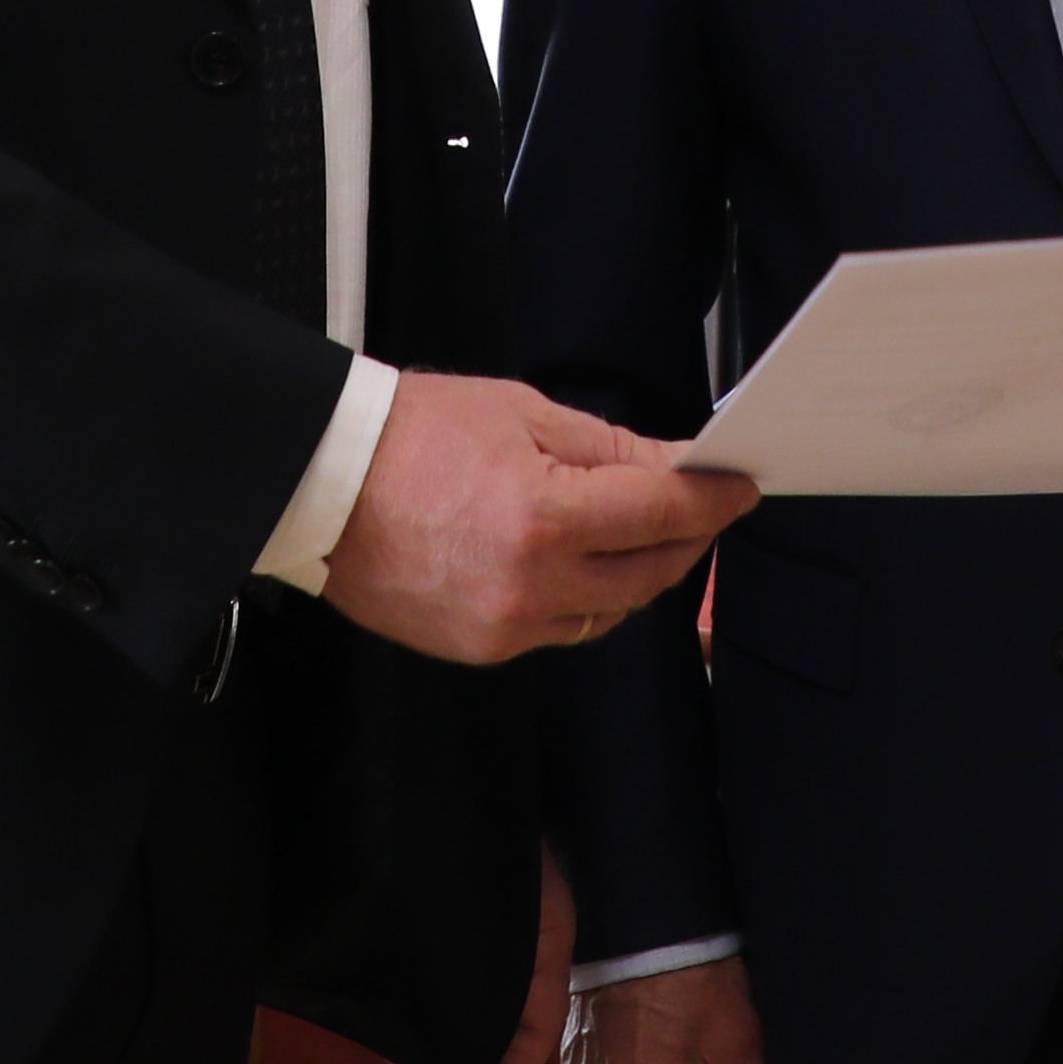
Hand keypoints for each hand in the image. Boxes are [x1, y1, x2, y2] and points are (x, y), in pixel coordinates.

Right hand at [325, 373, 756, 666]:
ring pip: (612, 612)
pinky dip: (584, 598)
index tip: (739, 486)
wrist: (323, 483)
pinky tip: (578, 562)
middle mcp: (529, 585)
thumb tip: (676, 465)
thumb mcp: (522, 414)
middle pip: (650, 574)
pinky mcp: (482, 648)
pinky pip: (562, 629)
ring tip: (639, 529)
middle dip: (686, 538)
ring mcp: (505, 627)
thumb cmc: (411, 435)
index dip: (712, 500)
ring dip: (638, 572)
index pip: (662, 515)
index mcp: (543, 516)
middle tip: (701, 506)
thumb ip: (610, 448)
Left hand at [385, 848, 572, 1063]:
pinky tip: (392, 1055)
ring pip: (457, 1026)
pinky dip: (417, 1031)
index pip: (532, 1039)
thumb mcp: (529, 904)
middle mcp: (511, 964)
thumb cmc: (507, 841)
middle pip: (488, 1042)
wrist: (464, 783)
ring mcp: (478, 955)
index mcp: (541, 958)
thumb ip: (523, 965)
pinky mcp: (445, 943)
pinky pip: (436, 998)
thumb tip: (474, 1032)